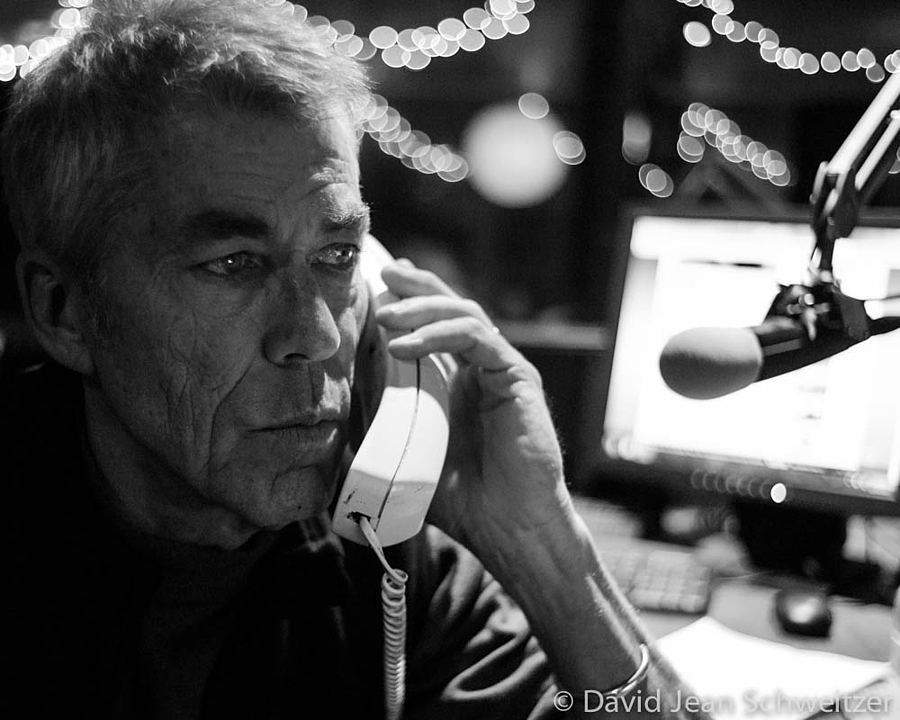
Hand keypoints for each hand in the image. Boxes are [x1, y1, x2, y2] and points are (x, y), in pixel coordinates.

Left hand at [375, 260, 572, 554]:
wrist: (509, 528)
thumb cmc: (463, 499)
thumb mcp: (404, 451)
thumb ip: (378, 421)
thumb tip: (334, 401)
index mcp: (462, 379)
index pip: (435, 326)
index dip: (408, 301)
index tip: (374, 289)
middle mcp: (484, 367)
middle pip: (451, 307)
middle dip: (415, 287)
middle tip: (382, 275)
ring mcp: (503, 369)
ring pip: (464, 314)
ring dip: (421, 308)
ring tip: (382, 313)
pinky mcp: (518, 377)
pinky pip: (477, 339)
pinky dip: (438, 335)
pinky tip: (402, 345)